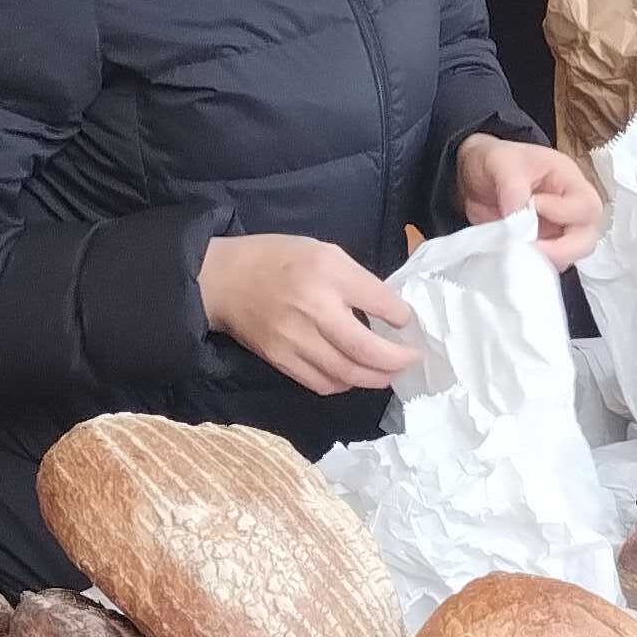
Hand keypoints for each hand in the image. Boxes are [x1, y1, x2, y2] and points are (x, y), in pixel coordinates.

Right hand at [200, 234, 419, 394]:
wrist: (225, 279)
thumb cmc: (280, 260)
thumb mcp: (325, 252)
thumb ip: (357, 279)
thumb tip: (390, 310)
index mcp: (327, 273)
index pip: (379, 301)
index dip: (402, 317)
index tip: (407, 322)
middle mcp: (313, 309)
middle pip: (365, 349)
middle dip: (396, 360)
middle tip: (411, 360)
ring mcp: (295, 339)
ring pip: (346, 373)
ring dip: (375, 378)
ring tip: (388, 372)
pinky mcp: (280, 360)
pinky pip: (321, 383)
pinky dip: (344, 384)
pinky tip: (353, 375)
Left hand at [457, 135, 603, 269]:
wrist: (476, 176)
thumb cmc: (495, 161)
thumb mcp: (500, 162)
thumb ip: (512, 188)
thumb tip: (518, 221)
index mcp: (568, 181)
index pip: (586, 206)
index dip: (561, 212)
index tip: (531, 206)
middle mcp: (570, 209)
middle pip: (587, 238)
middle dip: (564, 250)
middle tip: (531, 249)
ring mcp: (558, 231)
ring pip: (571, 257)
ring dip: (547, 260)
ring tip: (518, 253)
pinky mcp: (542, 246)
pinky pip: (548, 264)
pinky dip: (534, 266)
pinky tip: (513, 258)